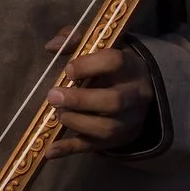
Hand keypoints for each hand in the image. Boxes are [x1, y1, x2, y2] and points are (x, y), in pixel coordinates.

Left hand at [42, 31, 153, 157]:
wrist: (140, 93)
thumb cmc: (112, 67)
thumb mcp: (101, 47)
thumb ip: (76, 40)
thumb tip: (52, 46)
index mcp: (131, 66)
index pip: (116, 62)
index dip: (90, 65)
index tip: (68, 69)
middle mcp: (136, 95)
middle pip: (114, 101)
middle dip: (80, 100)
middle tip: (53, 96)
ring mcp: (129, 121)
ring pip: (107, 128)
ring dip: (77, 123)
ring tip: (58, 115)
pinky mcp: (118, 140)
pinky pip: (94, 147)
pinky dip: (70, 149)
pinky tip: (49, 150)